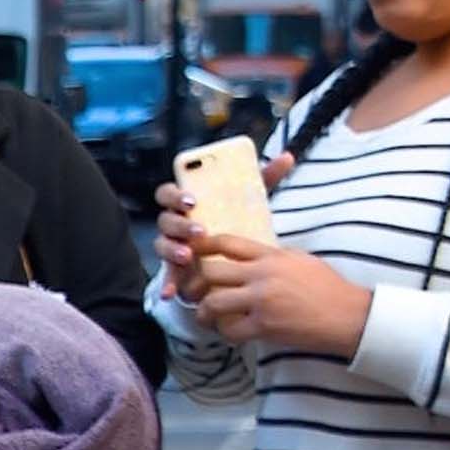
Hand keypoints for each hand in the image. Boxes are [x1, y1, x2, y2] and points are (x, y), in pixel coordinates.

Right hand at [153, 153, 292, 301]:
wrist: (231, 254)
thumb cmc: (235, 218)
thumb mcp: (248, 198)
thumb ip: (262, 178)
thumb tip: (287, 157)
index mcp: (186, 202)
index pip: (169, 192)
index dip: (175, 195)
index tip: (193, 200)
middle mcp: (175, 223)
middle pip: (165, 219)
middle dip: (180, 225)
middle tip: (200, 231)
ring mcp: (172, 246)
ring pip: (162, 245)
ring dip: (173, 250)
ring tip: (188, 256)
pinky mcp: (175, 269)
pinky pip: (167, 276)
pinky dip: (168, 283)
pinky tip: (172, 292)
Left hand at [184, 235, 370, 357]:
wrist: (348, 314)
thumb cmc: (328, 288)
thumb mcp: (300, 260)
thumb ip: (273, 258)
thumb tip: (253, 258)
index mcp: (272, 255)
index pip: (228, 242)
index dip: (202, 246)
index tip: (191, 252)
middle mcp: (263, 274)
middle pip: (211, 272)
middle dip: (195, 283)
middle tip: (191, 293)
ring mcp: (262, 300)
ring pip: (214, 302)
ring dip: (204, 312)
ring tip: (205, 317)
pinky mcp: (265, 325)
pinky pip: (230, 329)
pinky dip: (225, 333)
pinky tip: (229, 333)